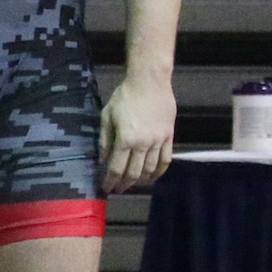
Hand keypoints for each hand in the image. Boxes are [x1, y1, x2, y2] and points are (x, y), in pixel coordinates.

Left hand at [99, 75, 174, 192]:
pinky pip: (166, 160)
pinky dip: (160, 171)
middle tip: (118, 189)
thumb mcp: (106, 117)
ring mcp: (159, 142)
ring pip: (151, 169)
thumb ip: (104, 140)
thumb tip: (101, 160)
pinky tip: (153, 176)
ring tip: (132, 184)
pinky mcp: (170, 137)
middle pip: (134, 172)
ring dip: (141, 180)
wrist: (150, 82)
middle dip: (125, 184)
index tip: (106, 188)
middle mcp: (143, 144)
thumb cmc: (124, 97)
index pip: (117, 168)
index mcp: (125, 139)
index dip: (111, 181)